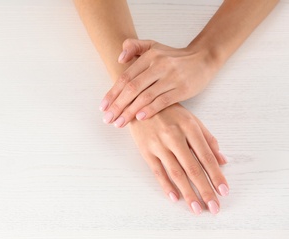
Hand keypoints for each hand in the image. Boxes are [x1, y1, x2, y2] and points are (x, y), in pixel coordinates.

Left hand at [100, 39, 218, 127]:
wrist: (203, 58)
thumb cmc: (174, 57)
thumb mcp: (154, 46)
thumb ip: (134, 47)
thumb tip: (119, 59)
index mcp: (149, 56)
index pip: (126, 77)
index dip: (112, 93)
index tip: (103, 107)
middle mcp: (159, 65)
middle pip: (132, 88)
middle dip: (118, 105)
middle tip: (108, 119)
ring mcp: (171, 77)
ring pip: (146, 96)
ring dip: (130, 111)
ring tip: (119, 123)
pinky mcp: (182, 89)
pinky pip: (163, 101)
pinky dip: (150, 110)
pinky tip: (139, 118)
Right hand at [128, 103, 228, 214]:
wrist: (139, 103)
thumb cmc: (169, 112)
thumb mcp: (191, 120)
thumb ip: (208, 139)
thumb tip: (222, 160)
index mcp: (189, 127)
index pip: (206, 156)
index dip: (216, 175)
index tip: (224, 191)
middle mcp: (174, 136)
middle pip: (192, 168)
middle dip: (205, 190)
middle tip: (214, 207)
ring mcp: (158, 144)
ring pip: (176, 173)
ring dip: (188, 193)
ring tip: (197, 208)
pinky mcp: (145, 150)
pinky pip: (157, 171)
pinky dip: (166, 185)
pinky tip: (175, 198)